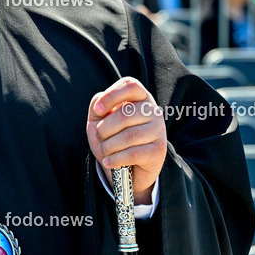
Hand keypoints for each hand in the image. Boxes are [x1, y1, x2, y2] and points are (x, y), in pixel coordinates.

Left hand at [86, 77, 167, 204]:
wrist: (128, 168)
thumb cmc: (113, 137)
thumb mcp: (100, 120)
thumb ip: (97, 106)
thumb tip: (99, 103)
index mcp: (140, 97)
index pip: (130, 86)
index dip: (111, 95)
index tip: (97, 110)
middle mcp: (152, 110)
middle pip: (125, 114)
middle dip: (104, 129)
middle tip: (99, 138)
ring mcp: (158, 130)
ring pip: (129, 136)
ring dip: (108, 146)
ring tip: (103, 151)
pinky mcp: (158, 150)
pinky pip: (133, 153)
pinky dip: (116, 159)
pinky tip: (108, 161)